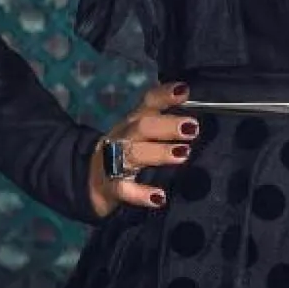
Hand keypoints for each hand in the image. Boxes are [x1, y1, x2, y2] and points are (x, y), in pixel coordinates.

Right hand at [87, 80, 198, 217]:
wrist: (93, 182)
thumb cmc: (127, 153)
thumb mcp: (141, 134)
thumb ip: (164, 123)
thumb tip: (195, 117)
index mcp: (133, 122)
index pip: (148, 103)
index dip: (164, 95)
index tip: (184, 90)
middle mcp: (123, 137)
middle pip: (141, 126)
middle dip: (167, 125)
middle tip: (193, 128)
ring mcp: (113, 161)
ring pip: (133, 153)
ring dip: (158, 152)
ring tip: (183, 154)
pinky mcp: (111, 187)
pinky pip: (124, 189)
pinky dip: (140, 194)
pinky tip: (159, 197)